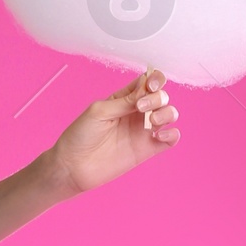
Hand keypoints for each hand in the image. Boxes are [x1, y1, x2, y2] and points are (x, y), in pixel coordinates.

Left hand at [50, 69, 179, 195]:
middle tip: (141, 107)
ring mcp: (143, 130)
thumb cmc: (80, 135)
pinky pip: (171, 139)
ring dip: (167, 113)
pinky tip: (160, 136)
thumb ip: (124, 101)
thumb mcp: (99, 111)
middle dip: (158, 97)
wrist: (73, 166)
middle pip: (161, 96)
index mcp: (123, 98)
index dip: (154, 79)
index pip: (147, 82)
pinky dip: (173, 134)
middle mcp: (136, 112)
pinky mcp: (147, 149)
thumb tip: (147, 90)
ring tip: (152, 121)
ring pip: (169, 114)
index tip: (149, 86)